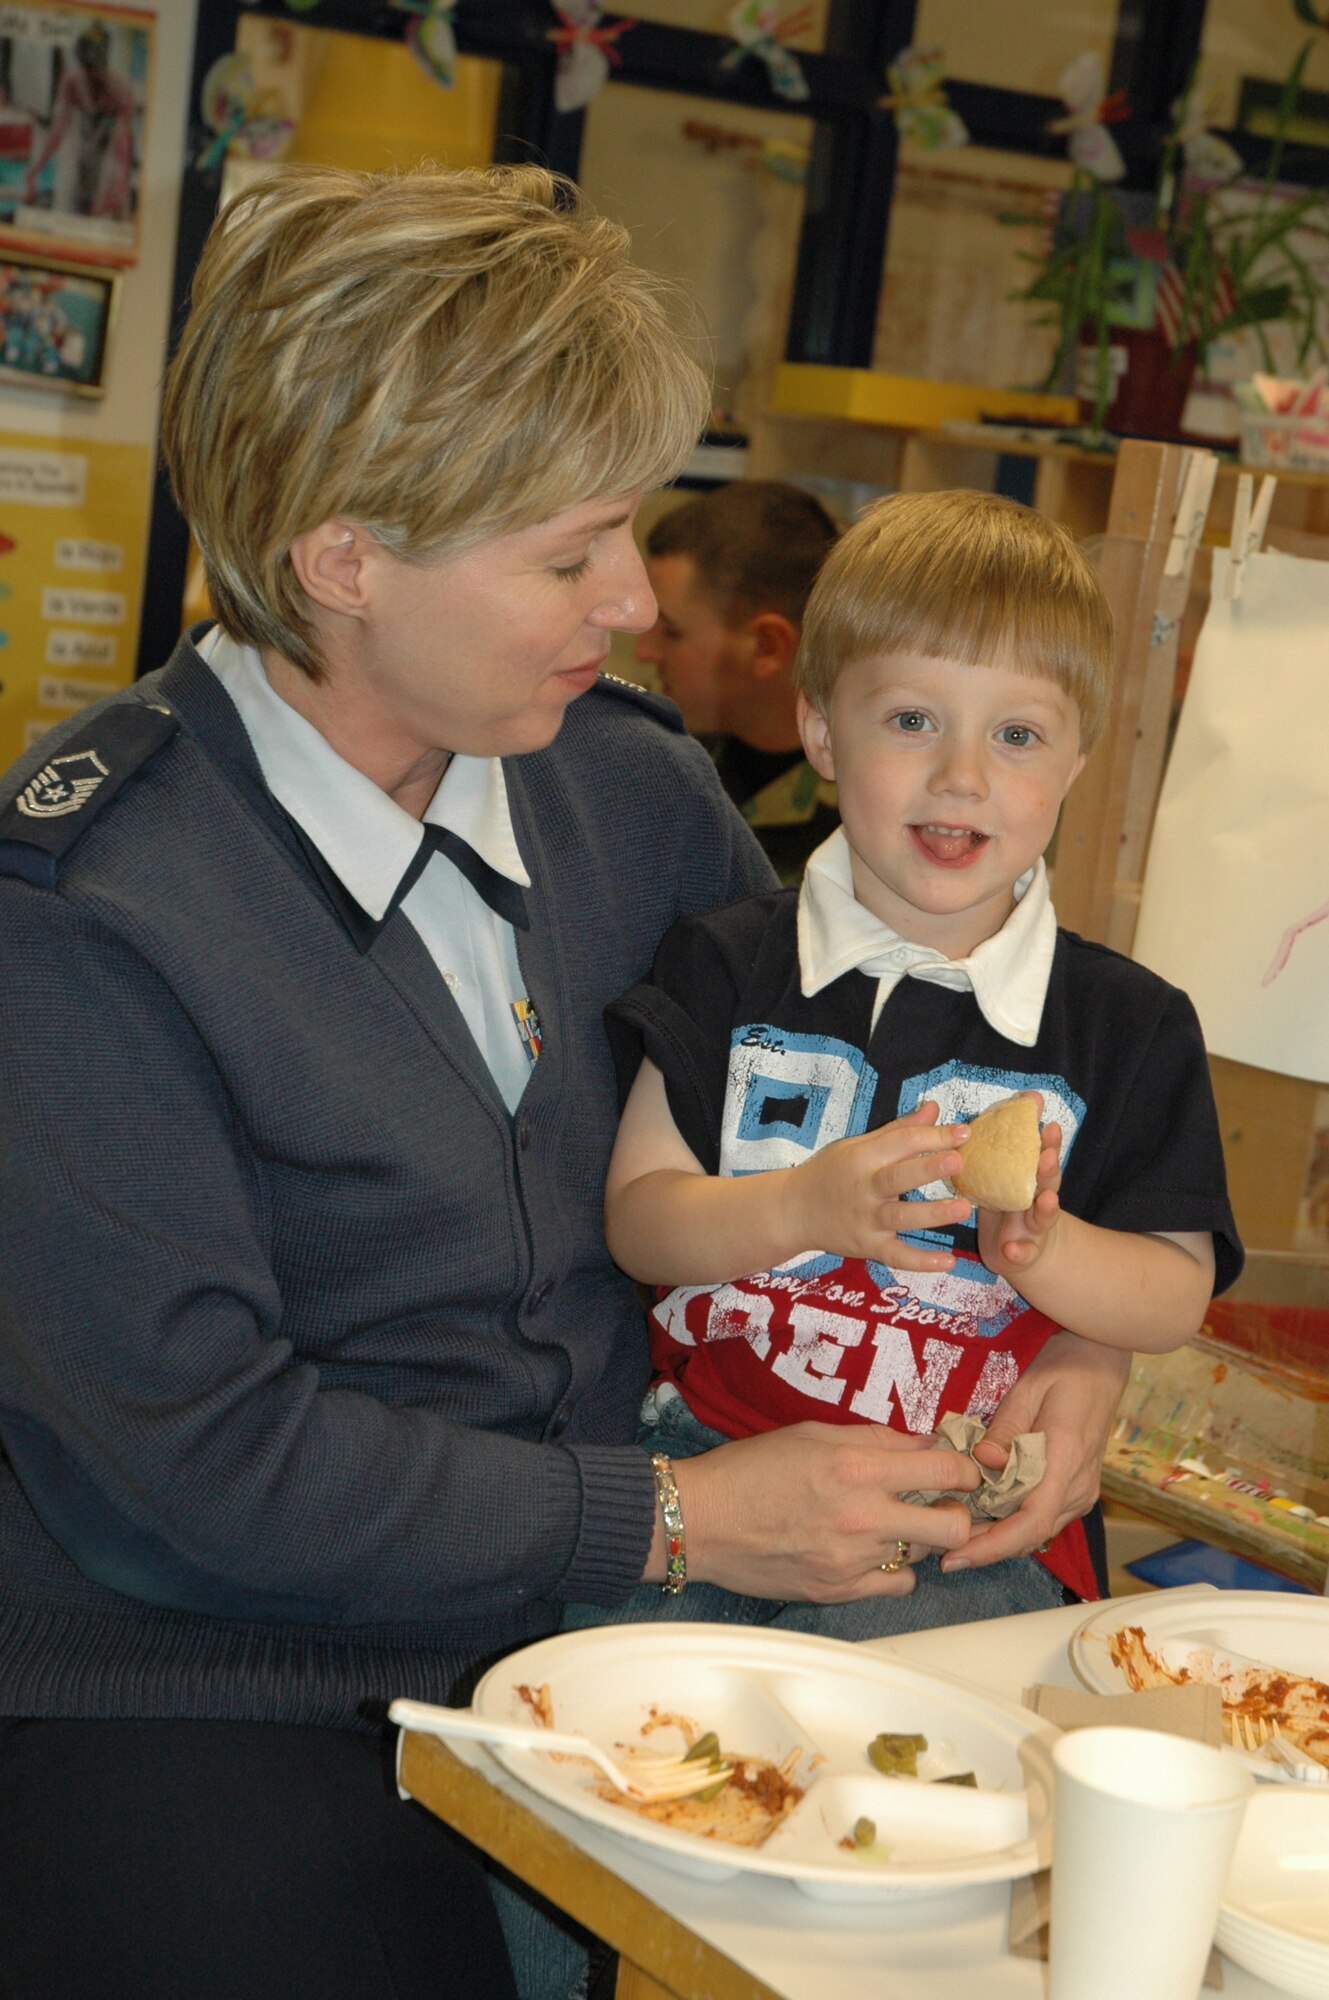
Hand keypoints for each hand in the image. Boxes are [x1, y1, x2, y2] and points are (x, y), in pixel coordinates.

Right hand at [667, 1422, 979, 1601]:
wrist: (700, 1521)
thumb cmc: (751, 1469)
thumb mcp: (814, 1434)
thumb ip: (876, 1439)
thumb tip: (926, 1445)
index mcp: (857, 1468)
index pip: (946, 1472)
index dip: (968, 1470)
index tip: (964, 1471)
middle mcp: (862, 1518)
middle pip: (953, 1527)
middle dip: (958, 1514)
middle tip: (942, 1505)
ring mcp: (852, 1561)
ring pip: (923, 1555)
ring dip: (917, 1538)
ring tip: (888, 1523)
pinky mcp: (839, 1592)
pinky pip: (896, 1585)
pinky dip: (892, 1569)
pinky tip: (870, 1552)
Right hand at [783, 1101, 971, 1273]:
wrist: (793, 1210)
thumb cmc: (830, 1172)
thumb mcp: (858, 1145)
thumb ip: (899, 1131)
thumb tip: (934, 1109)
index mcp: (862, 1157)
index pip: (901, 1143)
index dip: (933, 1136)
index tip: (964, 1133)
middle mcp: (864, 1188)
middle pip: (898, 1177)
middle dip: (928, 1169)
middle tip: (959, 1161)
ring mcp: (865, 1220)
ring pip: (901, 1217)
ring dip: (933, 1214)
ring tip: (963, 1208)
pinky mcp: (867, 1246)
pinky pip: (896, 1256)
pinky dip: (921, 1262)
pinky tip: (948, 1262)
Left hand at [939, 1331, 1129, 1569]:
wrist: (1101, 1365)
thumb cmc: (1063, 1371)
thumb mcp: (1028, 1390)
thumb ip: (1005, 1428)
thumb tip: (981, 1462)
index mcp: (1066, 1462)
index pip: (1029, 1523)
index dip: (991, 1547)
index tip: (956, 1558)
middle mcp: (1078, 1487)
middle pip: (1030, 1536)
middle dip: (986, 1549)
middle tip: (942, 1552)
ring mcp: (1081, 1492)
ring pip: (1036, 1532)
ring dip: (997, 1538)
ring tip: (955, 1536)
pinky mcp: (1076, 1490)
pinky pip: (1042, 1518)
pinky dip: (1011, 1524)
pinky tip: (982, 1516)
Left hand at [975, 1113, 1064, 1276]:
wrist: (1016, 1252)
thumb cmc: (1009, 1204)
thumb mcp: (1005, 1174)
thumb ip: (1010, 1143)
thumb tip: (1024, 1097)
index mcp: (1032, 1180)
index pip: (1043, 1158)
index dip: (1048, 1143)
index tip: (1050, 1125)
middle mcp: (1037, 1202)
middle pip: (1048, 1184)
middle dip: (1049, 1170)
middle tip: (1046, 1156)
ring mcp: (1033, 1229)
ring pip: (1043, 1218)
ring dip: (1046, 1209)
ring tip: (1047, 1200)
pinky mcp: (1021, 1254)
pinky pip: (1023, 1254)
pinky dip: (1020, 1252)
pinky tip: (1013, 1249)